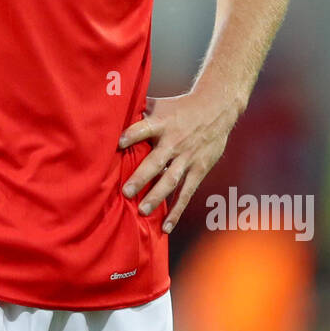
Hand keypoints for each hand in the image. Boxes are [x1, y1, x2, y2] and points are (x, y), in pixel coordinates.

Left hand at [117, 91, 236, 232]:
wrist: (217, 110)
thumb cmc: (181, 108)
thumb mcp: (161, 104)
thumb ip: (139, 109)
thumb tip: (112, 107)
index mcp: (162, 124)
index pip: (145, 128)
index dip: (132, 135)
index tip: (118, 143)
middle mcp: (174, 142)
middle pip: (156, 161)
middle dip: (141, 177)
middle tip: (126, 192)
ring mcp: (187, 158)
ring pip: (171, 180)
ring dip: (157, 196)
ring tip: (142, 210)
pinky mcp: (198, 170)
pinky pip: (186, 193)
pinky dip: (177, 210)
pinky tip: (166, 226)